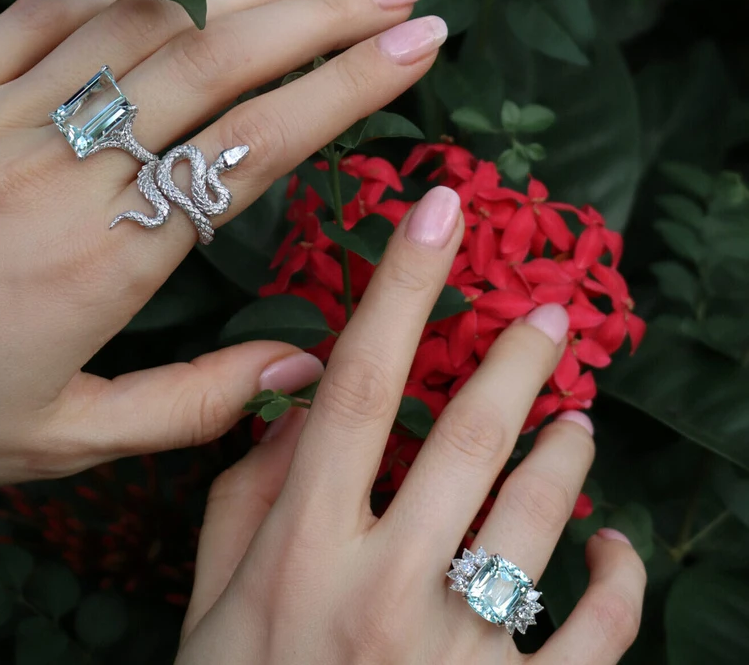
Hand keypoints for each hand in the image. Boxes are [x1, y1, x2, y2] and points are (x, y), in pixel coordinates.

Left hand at [0, 0, 446, 490]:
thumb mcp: (57, 443)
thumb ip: (189, 405)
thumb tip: (296, 368)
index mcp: (106, 259)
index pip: (254, 147)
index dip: (345, 91)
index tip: (413, 52)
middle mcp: (67, 169)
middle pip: (219, 63)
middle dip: (325, 19)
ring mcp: (2, 114)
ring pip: (144, 22)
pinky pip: (44, 10)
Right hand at [178, 187, 645, 663]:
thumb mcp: (212, 594)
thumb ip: (247, 490)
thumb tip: (306, 405)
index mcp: (300, 549)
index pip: (354, 388)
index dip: (398, 289)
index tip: (437, 212)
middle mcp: (379, 590)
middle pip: (462, 441)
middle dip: (512, 361)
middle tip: (545, 315)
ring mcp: (451, 656)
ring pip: (533, 525)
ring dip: (564, 456)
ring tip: (577, 414)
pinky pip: (593, 637)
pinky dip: (619, 583)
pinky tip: (615, 548)